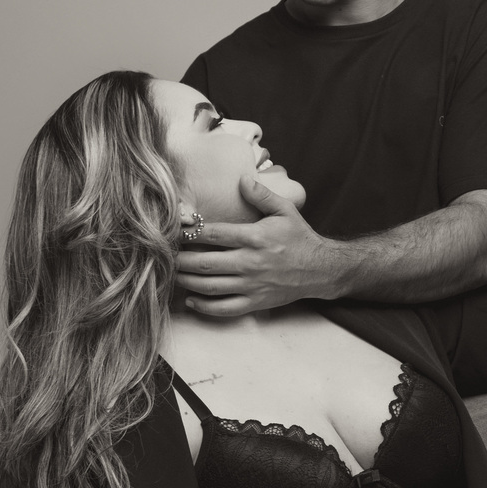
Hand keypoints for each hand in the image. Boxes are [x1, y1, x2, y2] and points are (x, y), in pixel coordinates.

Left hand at [177, 175, 344, 317]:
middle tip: (165, 255)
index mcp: (255, 237)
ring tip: (173, 274)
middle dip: (181, 260)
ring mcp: (252, 285)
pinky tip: (191, 300)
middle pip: (205, 263)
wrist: (321, 269)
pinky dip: (205, 307)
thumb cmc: (300, 237)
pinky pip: (225, 308)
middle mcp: (251, 262)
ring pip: (210, 286)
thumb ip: (261, 194)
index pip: (214, 234)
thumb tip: (241, 179)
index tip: (174, 230)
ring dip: (187, 282)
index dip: (190, 232)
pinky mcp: (255, 302)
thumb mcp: (285, 210)